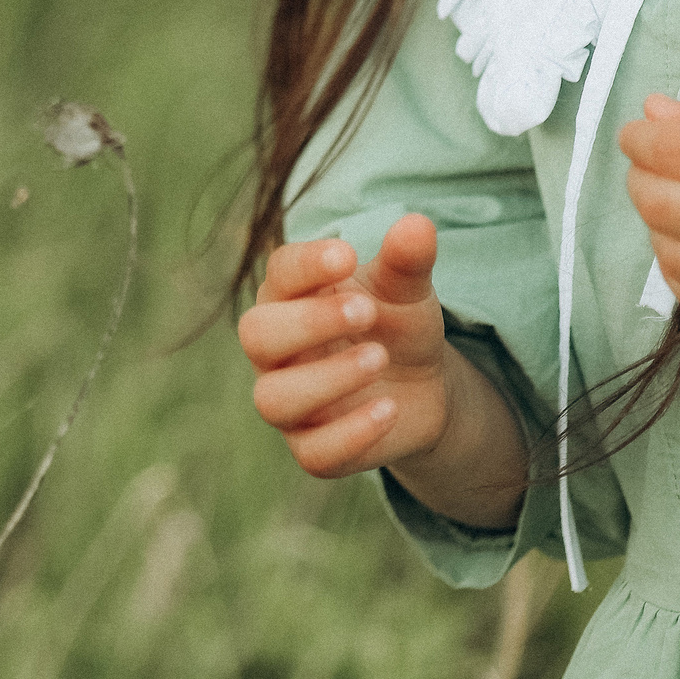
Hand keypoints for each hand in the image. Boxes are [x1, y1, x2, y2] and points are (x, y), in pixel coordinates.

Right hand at [238, 214, 453, 478]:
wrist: (422, 385)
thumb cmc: (395, 323)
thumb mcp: (407, 290)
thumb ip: (407, 261)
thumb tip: (418, 225)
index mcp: (289, 298)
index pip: (277, 274)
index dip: (306, 265)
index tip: (348, 255)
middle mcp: (276, 352)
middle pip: (257, 336)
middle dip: (308, 322)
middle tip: (366, 311)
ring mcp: (290, 404)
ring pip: (274, 400)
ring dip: (326, 378)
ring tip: (379, 356)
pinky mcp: (313, 449)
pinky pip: (312, 454)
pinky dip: (349, 433)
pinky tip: (388, 409)